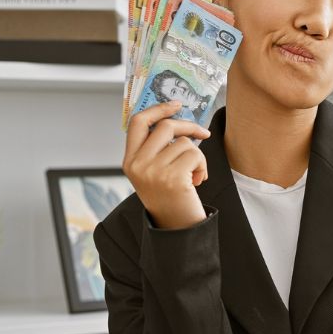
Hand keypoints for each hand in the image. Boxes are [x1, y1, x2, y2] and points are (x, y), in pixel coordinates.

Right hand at [123, 100, 211, 229]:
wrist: (176, 230)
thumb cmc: (169, 198)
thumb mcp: (153, 172)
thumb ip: (156, 148)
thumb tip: (176, 119)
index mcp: (129, 161)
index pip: (138, 122)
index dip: (157, 109)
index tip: (176, 104)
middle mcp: (138, 165)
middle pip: (166, 126)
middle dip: (189, 127)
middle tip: (203, 134)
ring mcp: (154, 171)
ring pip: (185, 142)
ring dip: (197, 156)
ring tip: (194, 174)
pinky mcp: (173, 178)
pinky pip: (195, 155)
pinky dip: (203, 166)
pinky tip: (198, 181)